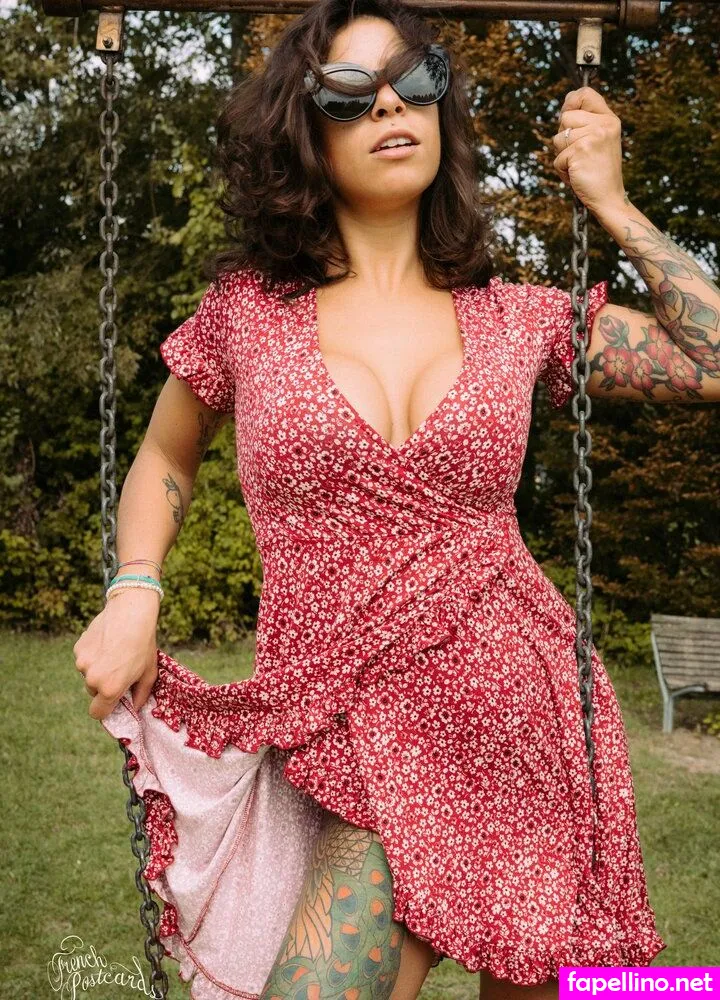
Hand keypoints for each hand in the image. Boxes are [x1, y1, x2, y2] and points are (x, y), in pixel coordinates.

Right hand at [73, 589, 160, 720]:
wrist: (131, 612)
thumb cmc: (144, 644)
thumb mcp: (149, 672)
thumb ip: (141, 695)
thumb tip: (135, 708)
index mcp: (110, 689)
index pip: (97, 713)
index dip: (105, 709)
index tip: (113, 701)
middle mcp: (92, 679)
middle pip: (93, 692)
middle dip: (104, 686)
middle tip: (119, 670)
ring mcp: (82, 663)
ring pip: (88, 674)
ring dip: (98, 669)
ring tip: (114, 652)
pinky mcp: (78, 649)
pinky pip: (84, 659)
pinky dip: (93, 655)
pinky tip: (106, 642)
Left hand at [552, 86, 626, 214]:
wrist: (609, 198)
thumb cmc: (599, 172)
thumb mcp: (599, 141)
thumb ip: (586, 123)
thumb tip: (565, 107)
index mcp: (609, 119)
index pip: (585, 94)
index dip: (571, 101)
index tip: (567, 111)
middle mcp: (603, 125)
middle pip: (565, 117)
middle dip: (564, 136)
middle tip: (578, 152)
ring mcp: (592, 137)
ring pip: (558, 138)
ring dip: (562, 156)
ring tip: (579, 165)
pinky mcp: (580, 152)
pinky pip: (557, 158)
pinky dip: (562, 170)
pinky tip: (577, 175)